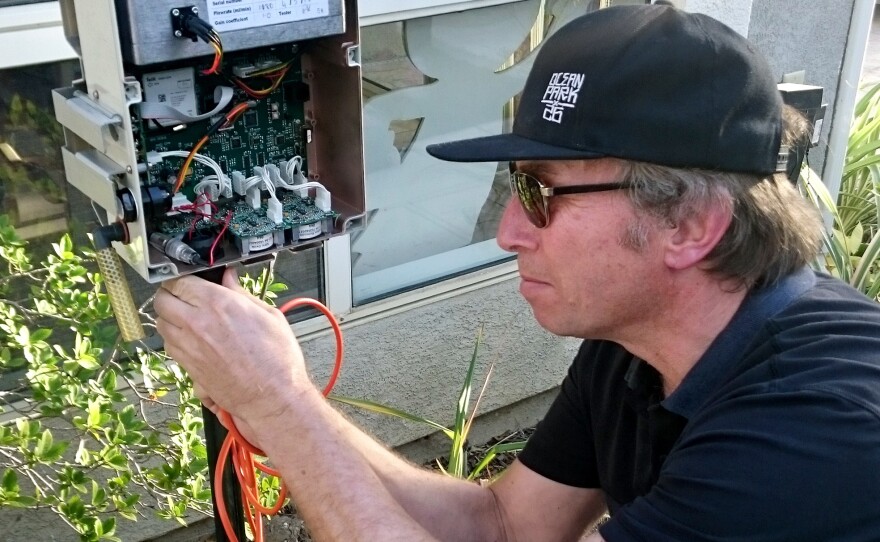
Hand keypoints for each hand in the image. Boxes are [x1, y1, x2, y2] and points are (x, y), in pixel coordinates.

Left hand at [154, 268, 312, 439]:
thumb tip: (229, 278)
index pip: (180, 281)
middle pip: (162, 300)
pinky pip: (168, 344)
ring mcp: (189, 346)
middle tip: (184, 295)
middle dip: (170, 294)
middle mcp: (197, 323)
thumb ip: (241, 293)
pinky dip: (174, 337)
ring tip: (186, 316)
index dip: (183, 278)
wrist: (271, 396)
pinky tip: (191, 337)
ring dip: (169, 316)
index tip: (190, 279)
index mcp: (218, 304)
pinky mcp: (187, 365)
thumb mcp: (268, 315)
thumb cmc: (276, 358)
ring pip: (161, 323)